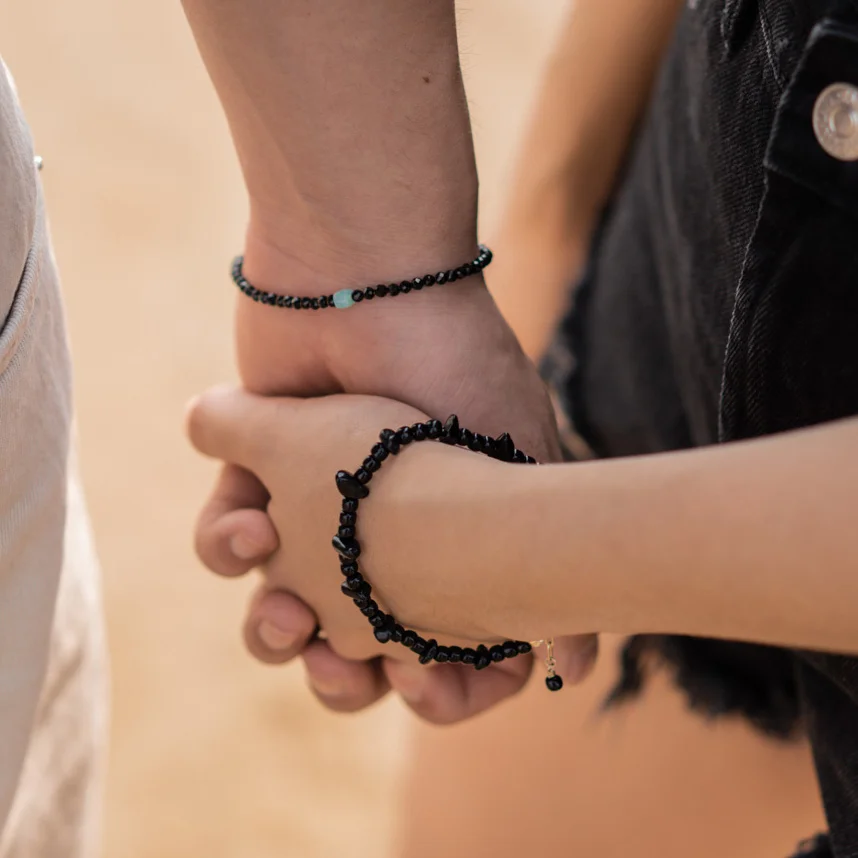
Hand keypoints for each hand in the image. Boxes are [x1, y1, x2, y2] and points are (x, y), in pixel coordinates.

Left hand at [188, 387, 598, 720]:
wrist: (381, 281)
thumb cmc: (457, 371)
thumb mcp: (519, 457)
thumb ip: (542, 553)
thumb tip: (575, 669)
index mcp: (440, 540)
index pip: (436, 645)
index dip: (430, 681)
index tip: (421, 681)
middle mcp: (376, 534)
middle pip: (347, 648)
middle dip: (337, 675)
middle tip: (336, 662)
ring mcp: (312, 508)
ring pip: (279, 610)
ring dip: (273, 629)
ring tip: (285, 607)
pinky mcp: (253, 473)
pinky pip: (226, 541)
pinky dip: (228, 546)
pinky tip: (253, 522)